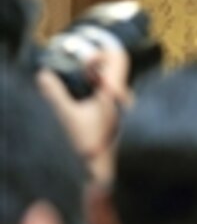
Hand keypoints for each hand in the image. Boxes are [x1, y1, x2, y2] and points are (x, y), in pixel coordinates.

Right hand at [36, 48, 130, 183]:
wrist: (105, 170)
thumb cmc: (90, 144)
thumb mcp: (67, 116)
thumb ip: (55, 93)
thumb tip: (44, 75)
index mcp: (115, 90)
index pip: (117, 57)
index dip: (100, 53)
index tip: (84, 63)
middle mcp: (125, 94)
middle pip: (115, 67)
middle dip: (96, 68)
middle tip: (80, 76)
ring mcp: (127, 104)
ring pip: (115, 81)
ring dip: (97, 81)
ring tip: (82, 91)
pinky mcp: (124, 114)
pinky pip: (114, 94)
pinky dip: (101, 93)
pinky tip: (88, 105)